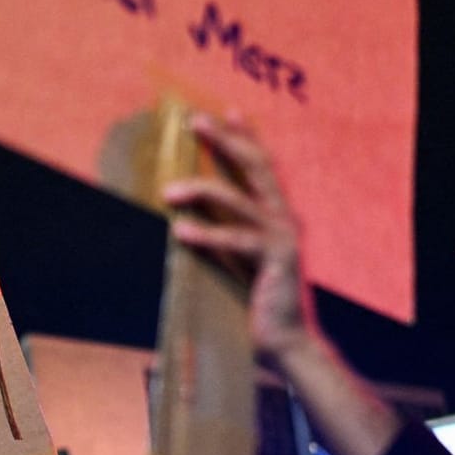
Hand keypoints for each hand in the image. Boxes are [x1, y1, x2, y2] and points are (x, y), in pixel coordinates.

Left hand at [161, 113, 319, 355]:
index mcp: (277, 215)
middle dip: (225, 142)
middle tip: (195, 121)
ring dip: (200, 191)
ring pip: (238, 201)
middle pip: (255, 167)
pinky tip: (180, 231)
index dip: (246, 137)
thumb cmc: (258, 301)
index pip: (262, 166)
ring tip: (168, 191)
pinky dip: (207, 234)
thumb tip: (184, 215)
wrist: (287, 342)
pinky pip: (237, 240)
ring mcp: (283, 237)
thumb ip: (223, 234)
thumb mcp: (237, 260)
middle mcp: (284, 218)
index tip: (226, 111)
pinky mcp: (277, 260)